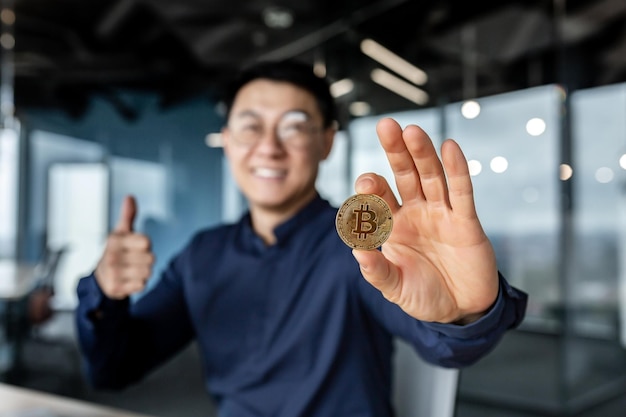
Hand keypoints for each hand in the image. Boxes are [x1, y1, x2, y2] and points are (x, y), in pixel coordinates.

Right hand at [95, 195, 153, 298]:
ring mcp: (113, 273)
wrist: (102, 278)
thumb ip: (128, 215)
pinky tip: (129, 279)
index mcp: (115, 240)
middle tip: (134, 259)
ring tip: (132, 269)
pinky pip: (142, 285)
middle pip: (151, 258)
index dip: (146, 245)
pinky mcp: (116, 288)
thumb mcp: (121, 232)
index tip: (136, 246)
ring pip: (148, 272)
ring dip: (144, 272)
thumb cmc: (117, 251)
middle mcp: (112, 256)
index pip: (147, 242)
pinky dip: (139, 283)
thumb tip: (130, 197)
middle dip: (146, 259)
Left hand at [352, 118, 498, 324]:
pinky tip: (449, 147)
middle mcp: (415, 212)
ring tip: (412, 131)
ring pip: (431, 176)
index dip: (371, 189)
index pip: (378, 198)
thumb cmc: (424, 295)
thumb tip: (356, 250)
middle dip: (395, 151)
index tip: (364, 186)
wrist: (462, 310)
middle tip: (386, 127)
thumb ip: (377, 271)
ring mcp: (441, 213)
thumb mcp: (395, 288)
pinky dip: (457, 170)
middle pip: (404, 174)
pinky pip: (462, 192)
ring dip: (422, 154)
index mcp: (393, 225)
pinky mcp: (466, 221)